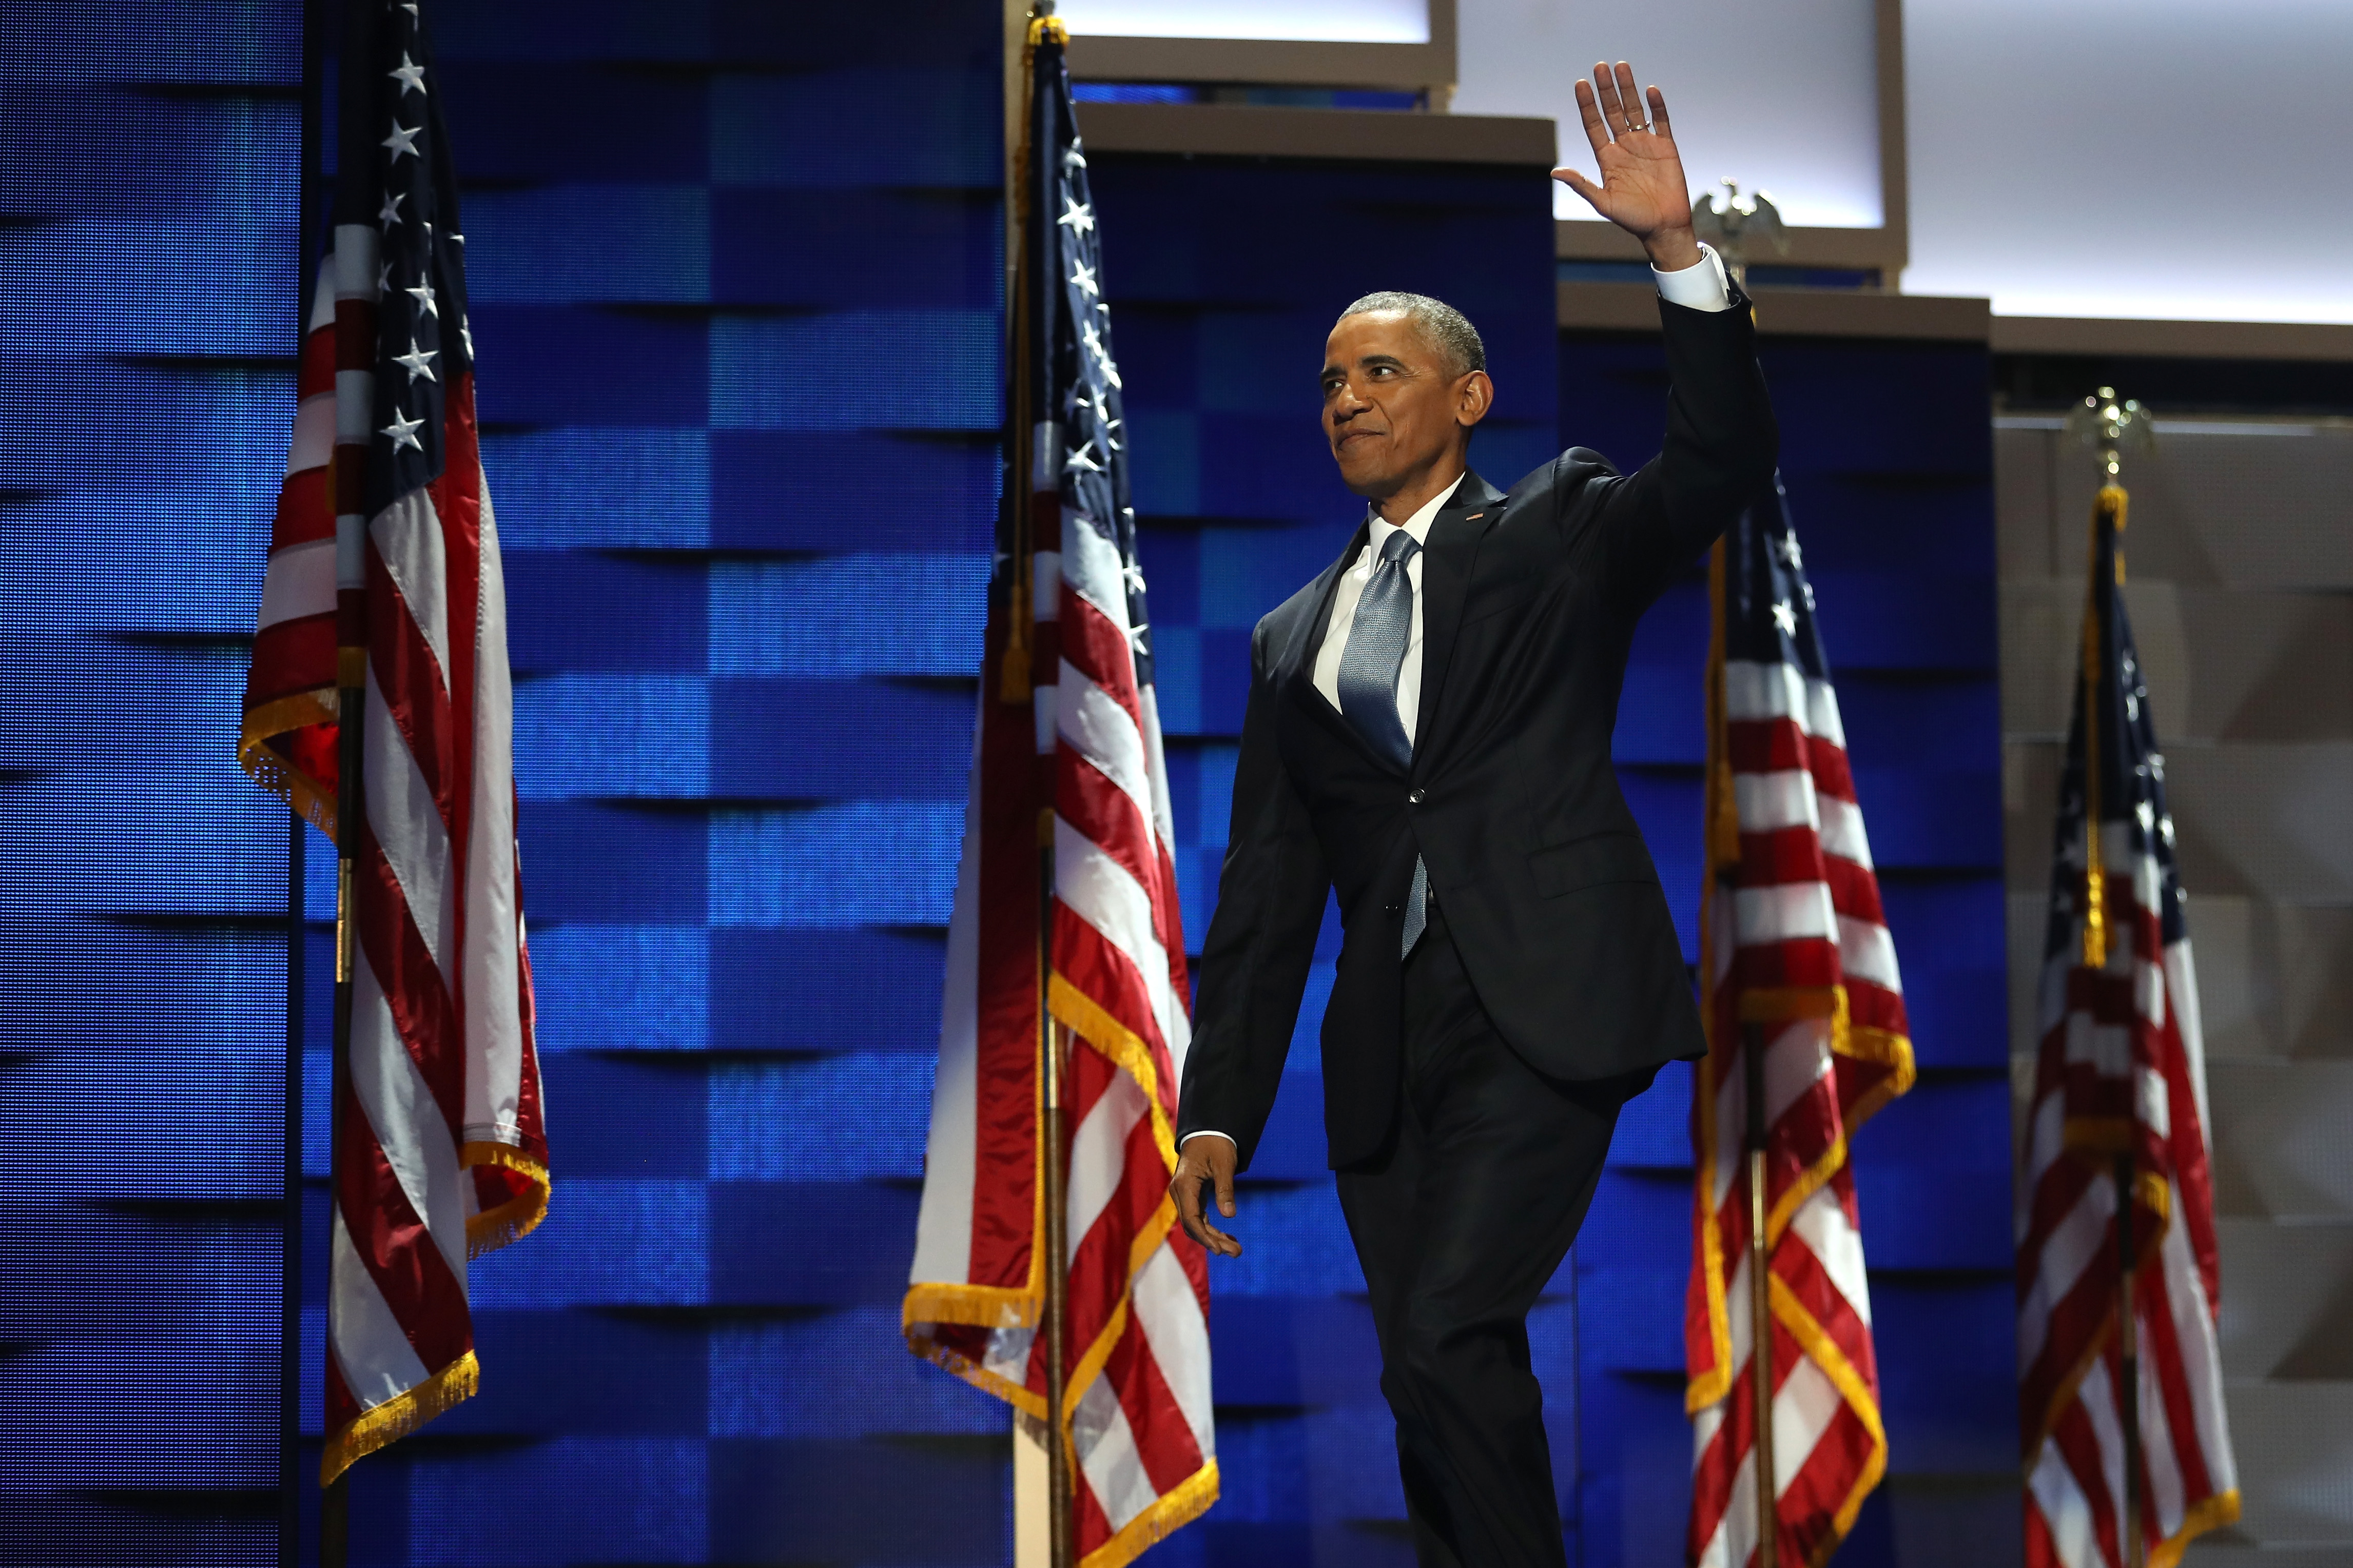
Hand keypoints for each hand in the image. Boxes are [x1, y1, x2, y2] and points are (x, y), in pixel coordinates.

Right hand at [1170, 1134, 1241, 1257]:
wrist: (1208, 1129)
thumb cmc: (1216, 1143)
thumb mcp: (1224, 1164)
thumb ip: (1225, 1189)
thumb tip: (1229, 1216)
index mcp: (1184, 1184)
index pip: (1191, 1218)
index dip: (1204, 1236)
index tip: (1219, 1250)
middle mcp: (1180, 1192)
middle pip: (1193, 1225)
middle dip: (1213, 1241)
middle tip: (1237, 1253)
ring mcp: (1184, 1195)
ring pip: (1196, 1224)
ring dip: (1214, 1238)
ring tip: (1236, 1250)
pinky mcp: (1192, 1195)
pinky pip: (1199, 1217)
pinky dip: (1212, 1229)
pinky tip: (1228, 1238)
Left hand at [1553, 61, 1700, 272]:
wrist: (1663, 227)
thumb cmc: (1632, 219)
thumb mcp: (1602, 203)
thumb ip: (1581, 185)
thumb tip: (1554, 172)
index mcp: (1607, 158)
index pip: (1594, 125)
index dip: (1587, 105)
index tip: (1580, 84)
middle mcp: (1624, 147)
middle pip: (1613, 111)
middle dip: (1606, 90)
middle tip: (1600, 66)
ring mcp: (1645, 144)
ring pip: (1635, 110)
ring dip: (1628, 89)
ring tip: (1621, 67)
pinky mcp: (1666, 146)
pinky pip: (1661, 121)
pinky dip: (1657, 106)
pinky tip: (1650, 90)